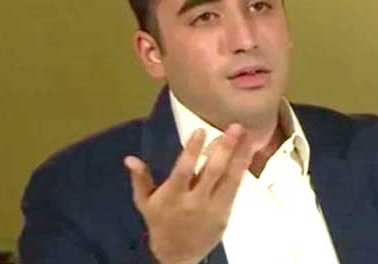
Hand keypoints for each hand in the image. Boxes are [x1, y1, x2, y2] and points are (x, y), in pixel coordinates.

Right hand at [124, 125, 252, 263]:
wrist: (177, 255)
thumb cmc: (160, 222)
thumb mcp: (145, 203)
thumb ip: (140, 179)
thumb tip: (129, 158)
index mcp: (173, 196)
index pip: (183, 170)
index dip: (192, 150)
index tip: (201, 130)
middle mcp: (194, 201)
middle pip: (212, 172)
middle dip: (225, 148)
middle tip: (235, 127)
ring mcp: (212, 207)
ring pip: (229, 179)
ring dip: (239, 155)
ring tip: (247, 135)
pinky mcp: (225, 212)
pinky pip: (235, 188)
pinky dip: (242, 170)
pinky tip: (248, 153)